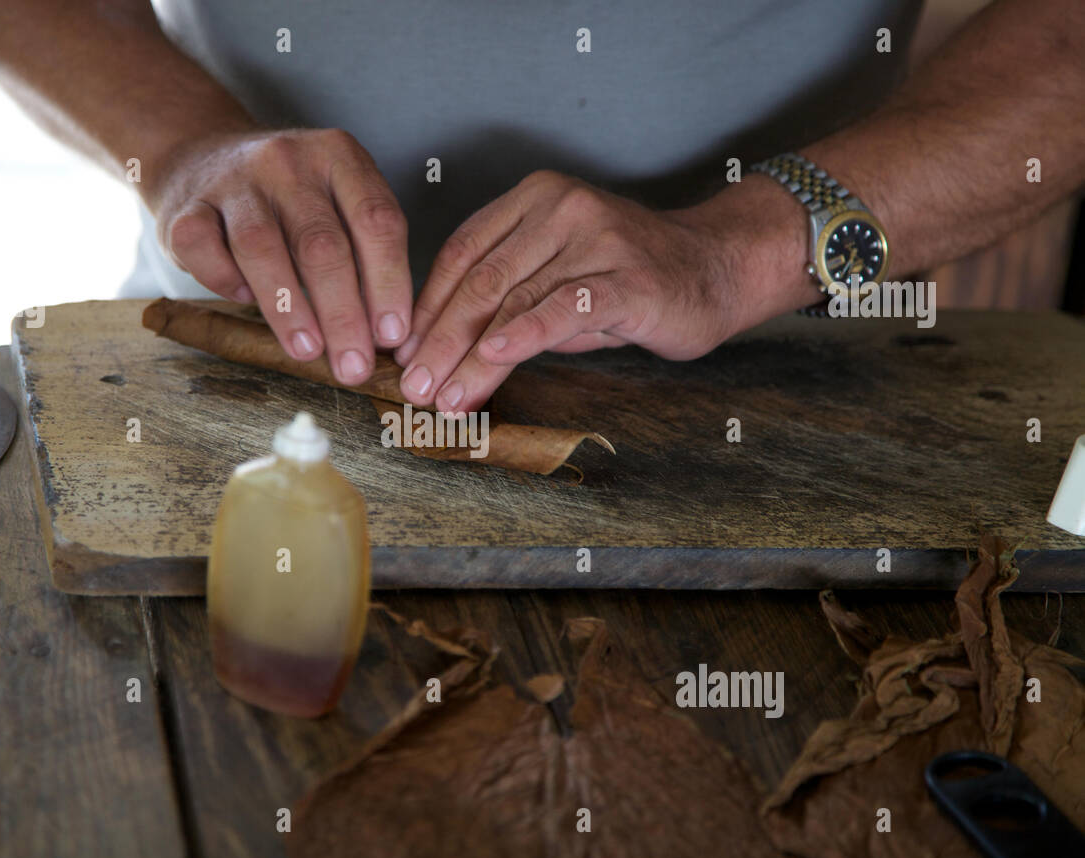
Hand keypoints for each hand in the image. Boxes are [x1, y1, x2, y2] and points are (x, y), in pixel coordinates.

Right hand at [151, 128, 411, 385]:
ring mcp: (233, 180)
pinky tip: (246, 301)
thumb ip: (362, 252)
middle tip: (354, 365)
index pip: (377, 221)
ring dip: (289, 309)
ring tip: (309, 351)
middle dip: (343, 314)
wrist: (202, 157)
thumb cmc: (286, 199)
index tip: (393, 336)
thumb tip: (385, 335)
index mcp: (338, 156)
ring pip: (261, 248)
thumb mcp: (336, 202)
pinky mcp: (186, 207)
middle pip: (322, 243)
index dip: (389, 283)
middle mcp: (287, 161)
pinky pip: (204, 250)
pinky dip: (226, 282)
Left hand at [394, 170, 747, 412]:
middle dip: (440, 340)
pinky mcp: (628, 278)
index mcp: (534, 199)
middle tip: (415, 386)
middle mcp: (561, 208)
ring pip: (515, 300)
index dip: (426, 306)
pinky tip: (495, 358)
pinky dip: (524, 335)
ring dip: (472, 356)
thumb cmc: (628, 280)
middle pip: (481, 280)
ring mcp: (597, 239)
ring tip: (446, 396)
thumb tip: (441, 355)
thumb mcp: (558, 280)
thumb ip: (506, 302)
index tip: (402, 352)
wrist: (717, 268)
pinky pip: (564, 308)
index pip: (463, 253)